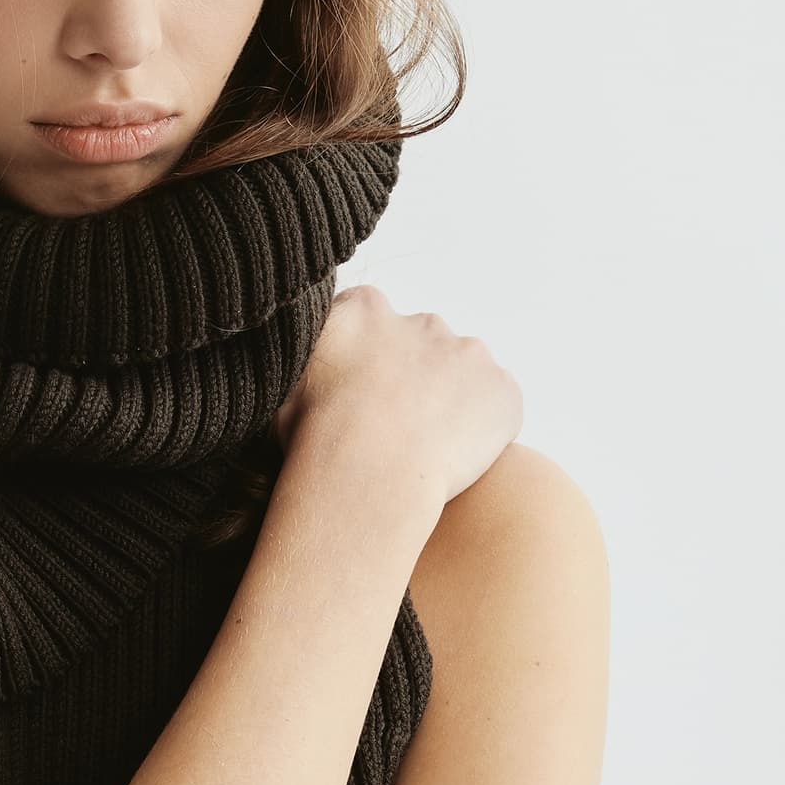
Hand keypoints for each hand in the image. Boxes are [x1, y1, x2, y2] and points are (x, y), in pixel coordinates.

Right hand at [272, 284, 522, 511]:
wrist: (368, 473)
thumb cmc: (315, 439)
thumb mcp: (283, 390)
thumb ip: (307, 368)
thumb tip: (307, 373)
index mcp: (363, 311)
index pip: (369, 323)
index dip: (365, 364)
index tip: (357, 399)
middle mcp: (421, 321)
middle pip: (421, 345)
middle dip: (411, 381)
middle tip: (392, 431)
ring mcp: (468, 353)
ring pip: (463, 375)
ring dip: (449, 404)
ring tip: (424, 452)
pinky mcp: (501, 391)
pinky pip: (497, 409)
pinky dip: (482, 432)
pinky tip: (454, 462)